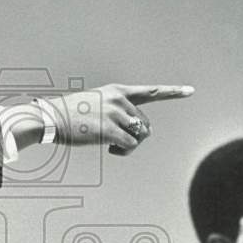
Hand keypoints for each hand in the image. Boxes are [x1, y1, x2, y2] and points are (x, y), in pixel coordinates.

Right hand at [50, 83, 194, 155]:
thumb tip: (137, 131)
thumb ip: (117, 111)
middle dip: (136, 136)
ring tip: (113, 145)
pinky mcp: (110, 130)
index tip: (190, 91)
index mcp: (117, 91)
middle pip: (145, 124)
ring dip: (130, 145)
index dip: (172, 92)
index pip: (150, 92)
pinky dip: (123, 152)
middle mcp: (119, 100)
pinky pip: (130, 145)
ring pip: (140, 136)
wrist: (51, 118)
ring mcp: (115, 114)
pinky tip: (110, 149)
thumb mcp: (96, 103)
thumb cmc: (71, 114)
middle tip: (118, 141)